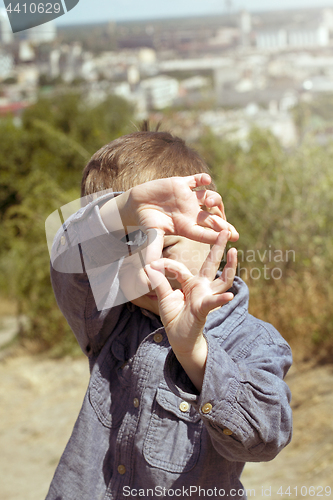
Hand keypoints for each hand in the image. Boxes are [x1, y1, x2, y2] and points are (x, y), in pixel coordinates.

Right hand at [124, 174, 237, 262]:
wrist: (137, 204)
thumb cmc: (146, 222)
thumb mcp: (151, 236)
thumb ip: (153, 251)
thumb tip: (149, 270)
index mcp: (186, 226)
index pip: (204, 233)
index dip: (216, 236)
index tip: (228, 239)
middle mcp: (191, 213)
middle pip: (212, 219)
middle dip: (223, 225)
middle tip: (233, 233)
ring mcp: (188, 198)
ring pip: (209, 197)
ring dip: (213, 199)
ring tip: (210, 203)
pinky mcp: (182, 184)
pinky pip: (196, 180)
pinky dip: (202, 179)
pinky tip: (206, 180)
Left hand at [145, 230, 236, 389]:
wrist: (179, 340)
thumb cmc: (175, 319)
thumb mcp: (163, 298)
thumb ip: (159, 282)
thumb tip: (149, 266)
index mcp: (190, 283)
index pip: (180, 268)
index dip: (166, 266)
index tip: (153, 266)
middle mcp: (202, 287)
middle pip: (212, 264)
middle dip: (217, 248)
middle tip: (224, 231)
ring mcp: (206, 297)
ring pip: (222, 280)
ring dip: (229, 266)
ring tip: (234, 251)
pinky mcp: (205, 309)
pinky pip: (214, 303)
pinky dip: (221, 300)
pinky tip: (230, 296)